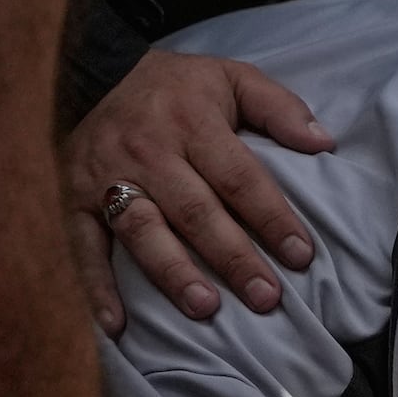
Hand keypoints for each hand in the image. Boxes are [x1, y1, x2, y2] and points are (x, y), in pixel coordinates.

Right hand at [64, 51, 335, 331]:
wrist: (97, 71)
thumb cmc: (179, 87)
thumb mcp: (233, 77)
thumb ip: (279, 108)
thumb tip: (324, 143)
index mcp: (191, 121)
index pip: (239, 177)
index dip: (271, 217)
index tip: (301, 255)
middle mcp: (148, 150)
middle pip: (195, 210)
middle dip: (232, 257)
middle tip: (266, 298)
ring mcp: (106, 176)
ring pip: (142, 230)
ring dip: (172, 272)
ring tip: (204, 308)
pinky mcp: (73, 198)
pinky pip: (84, 245)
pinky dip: (96, 287)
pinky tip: (117, 325)